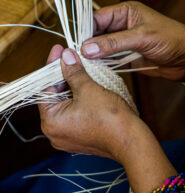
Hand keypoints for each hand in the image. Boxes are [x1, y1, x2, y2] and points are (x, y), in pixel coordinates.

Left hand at [38, 45, 147, 163]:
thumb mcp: (88, 89)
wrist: (130, 140)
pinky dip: (79, 100)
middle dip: (64, 76)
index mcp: (50, 122)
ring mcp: (67, 137)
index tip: (59, 51)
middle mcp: (54, 132)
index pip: (45, 87)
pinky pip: (74, 114)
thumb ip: (73, 71)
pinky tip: (88, 87)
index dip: (53, 66)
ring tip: (82, 70)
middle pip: (54, 96)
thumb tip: (66, 57)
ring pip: (66, 104)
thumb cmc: (109, 118)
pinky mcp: (80, 137)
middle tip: (72, 58)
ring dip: (73, 87)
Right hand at [81, 2, 184, 89]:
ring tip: (82, 66)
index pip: (98, 18)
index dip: (85, 30)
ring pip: (101, 48)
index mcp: (126, 12)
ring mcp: (125, 42)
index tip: (76, 45)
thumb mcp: (142, 38)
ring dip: (93, 57)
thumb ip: (114, 43)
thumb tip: (87, 48)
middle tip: (76, 58)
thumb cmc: (173, 40)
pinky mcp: (128, 57)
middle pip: (96, 33)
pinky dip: (102, 65)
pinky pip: (109, 60)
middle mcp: (123, 25)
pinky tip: (94, 71)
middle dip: (87, 45)